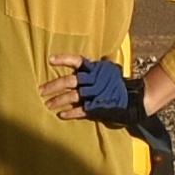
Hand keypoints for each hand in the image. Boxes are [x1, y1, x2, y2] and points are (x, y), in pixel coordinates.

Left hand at [40, 57, 171, 124]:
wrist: (134, 99)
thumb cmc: (116, 84)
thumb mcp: (107, 71)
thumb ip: (92, 69)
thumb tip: (77, 64)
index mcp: (95, 69)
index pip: (77, 61)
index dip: (63, 59)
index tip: (50, 60)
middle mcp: (93, 80)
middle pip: (69, 81)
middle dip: (53, 86)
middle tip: (40, 90)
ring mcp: (94, 94)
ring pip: (72, 96)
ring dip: (58, 101)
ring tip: (47, 104)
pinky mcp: (96, 107)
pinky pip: (81, 110)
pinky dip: (71, 113)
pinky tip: (61, 115)